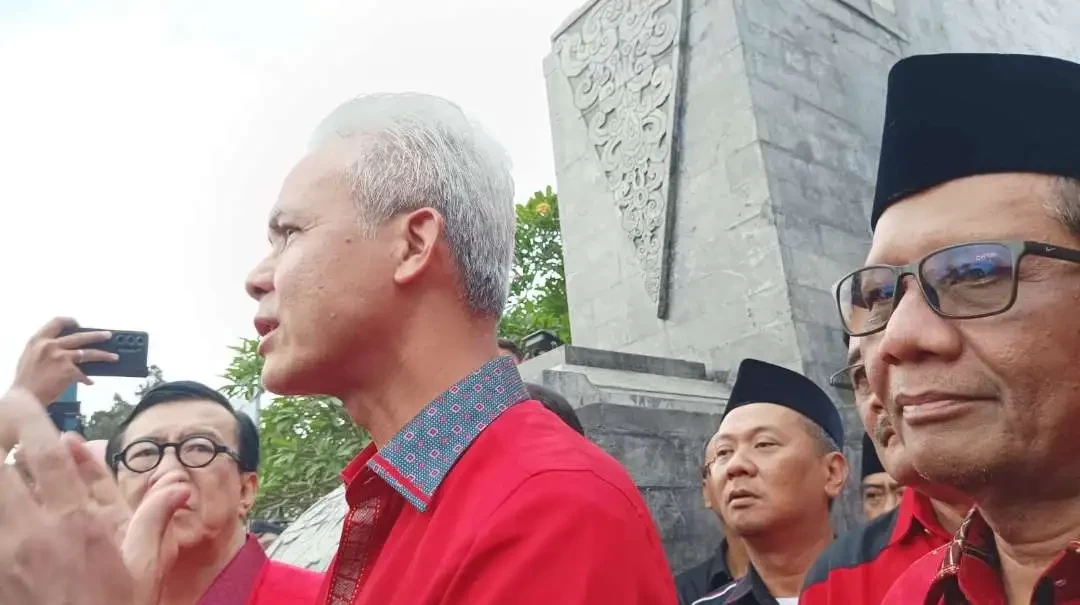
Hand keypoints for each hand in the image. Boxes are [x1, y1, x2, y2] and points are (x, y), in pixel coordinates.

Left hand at [0, 387, 189, 604]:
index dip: (29, 418)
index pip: (44, 454)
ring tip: (2, 458)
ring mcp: (5, 554)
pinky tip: (4, 502)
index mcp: (76, 523)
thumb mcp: (141, 567)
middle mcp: (32, 532)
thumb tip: (179, 485)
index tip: (19, 397)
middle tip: (1, 419)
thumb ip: (153, 518)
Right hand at [13, 317, 117, 403]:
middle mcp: (51, 345)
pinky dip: (86, 379)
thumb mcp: (29, 356)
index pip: (56, 322)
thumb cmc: (26, 379)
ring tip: (114, 356)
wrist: (25, 397)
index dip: (69, 321)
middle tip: (108, 335)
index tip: (78, 323)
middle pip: (80, 336)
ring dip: (104, 355)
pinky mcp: (69, 371)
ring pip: (89, 353)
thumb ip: (44, 348)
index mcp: (38, 340)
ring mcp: (61, 357)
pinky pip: (83, 374)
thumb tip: (61, 346)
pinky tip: (89, 382)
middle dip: (96, 335)